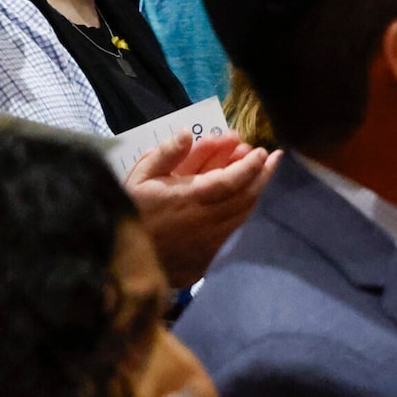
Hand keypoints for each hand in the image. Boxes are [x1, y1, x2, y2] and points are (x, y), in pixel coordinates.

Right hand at [126, 130, 275, 285]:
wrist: (122, 262)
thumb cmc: (130, 213)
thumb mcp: (139, 178)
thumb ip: (165, 155)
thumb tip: (187, 133)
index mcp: (190, 198)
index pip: (231, 180)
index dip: (249, 166)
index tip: (261, 151)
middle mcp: (206, 219)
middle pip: (245, 197)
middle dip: (262, 175)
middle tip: (273, 157)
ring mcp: (211, 239)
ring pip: (243, 213)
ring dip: (256, 191)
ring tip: (263, 173)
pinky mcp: (210, 254)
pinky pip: (235, 228)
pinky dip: (245, 211)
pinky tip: (249, 199)